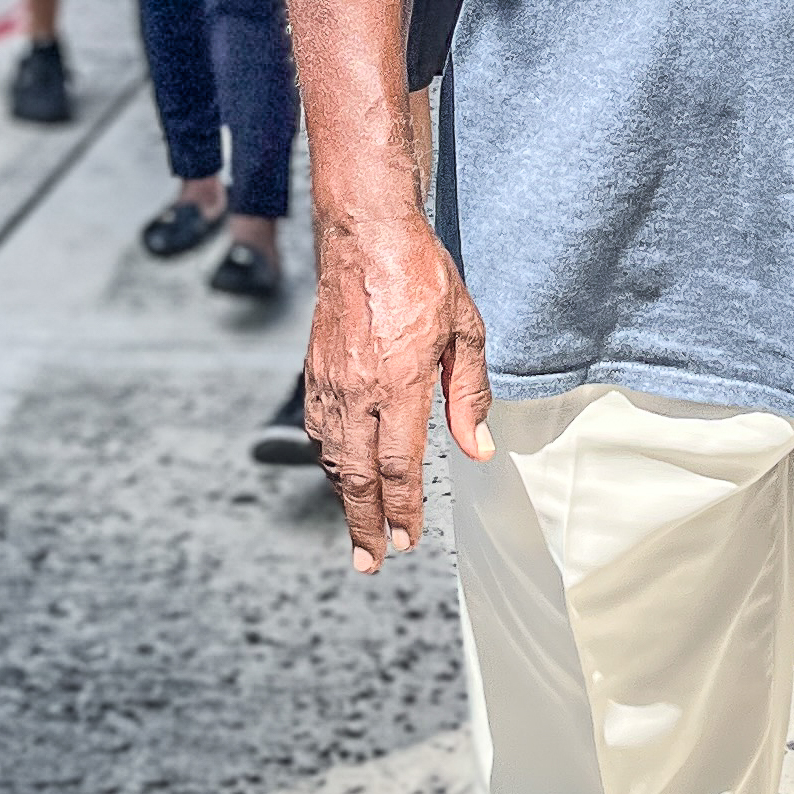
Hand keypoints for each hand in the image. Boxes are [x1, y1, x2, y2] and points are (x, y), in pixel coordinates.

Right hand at [306, 208, 492, 572]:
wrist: (365, 232)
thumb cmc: (421, 274)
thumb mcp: (466, 330)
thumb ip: (469, 395)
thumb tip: (478, 448)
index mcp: (400, 382)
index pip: (397, 466)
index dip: (403, 510)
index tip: (409, 540)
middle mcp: (358, 389)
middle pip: (357, 476)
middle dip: (366, 524)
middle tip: (373, 561)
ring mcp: (331, 381)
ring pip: (332, 456)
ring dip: (344, 499)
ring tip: (360, 528)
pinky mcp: (316, 370)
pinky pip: (319, 429)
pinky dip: (329, 462)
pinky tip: (340, 475)